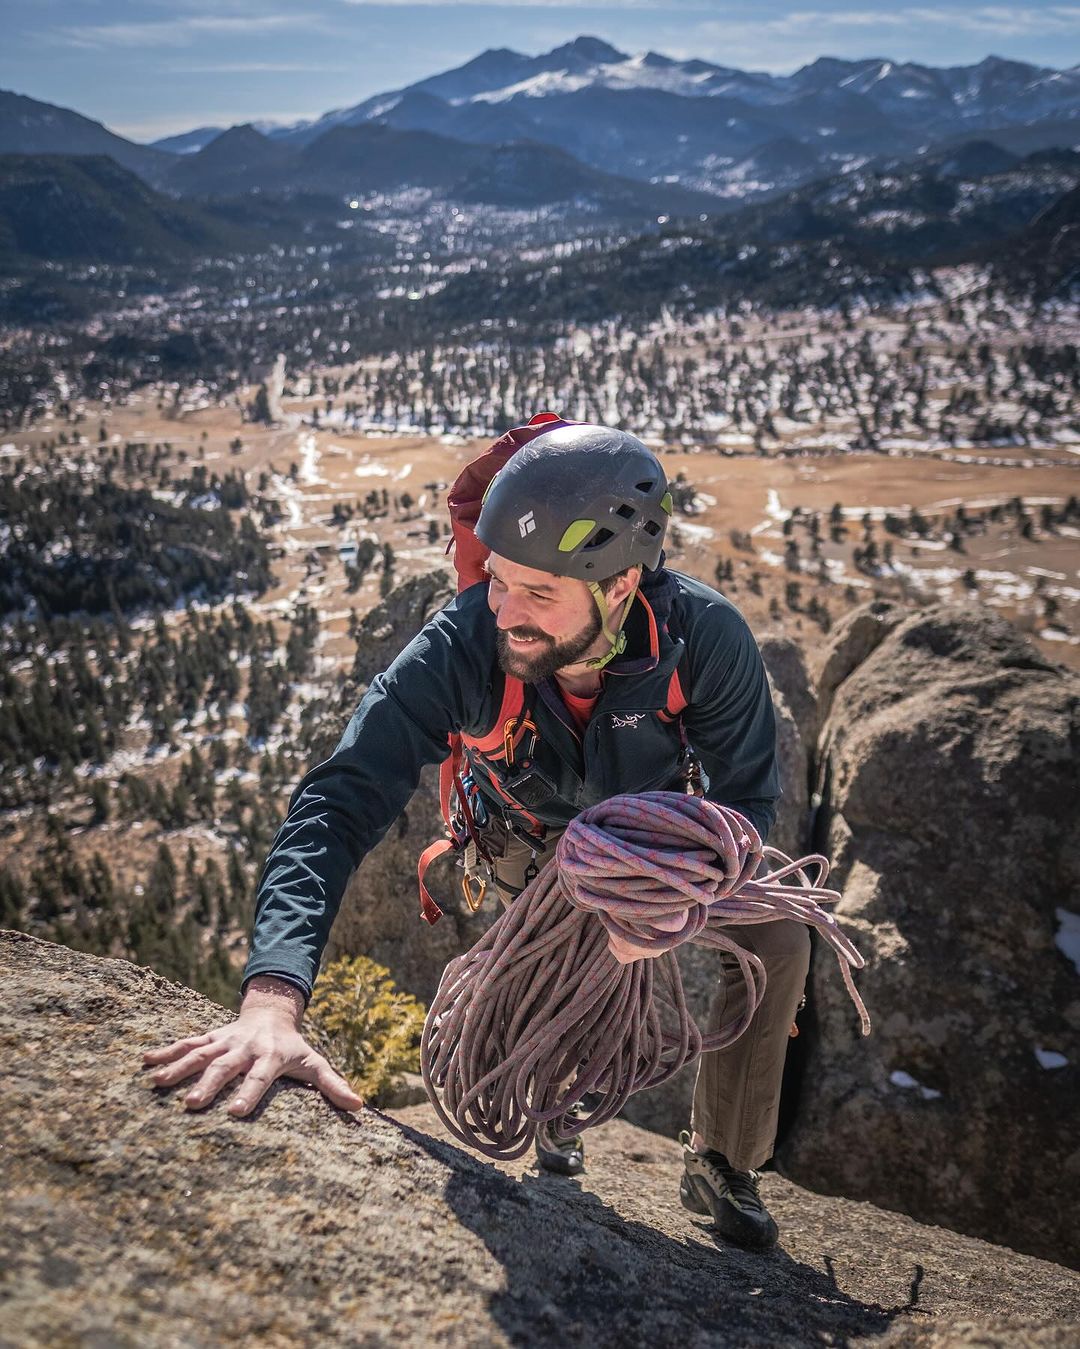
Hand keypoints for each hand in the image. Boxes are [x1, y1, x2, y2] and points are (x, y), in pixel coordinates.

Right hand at [142, 975, 363, 1116]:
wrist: (272, 1014)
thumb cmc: (294, 1048)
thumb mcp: (315, 1063)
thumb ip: (333, 1086)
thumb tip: (360, 1106)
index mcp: (270, 1057)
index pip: (260, 1077)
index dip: (250, 1093)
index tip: (236, 1113)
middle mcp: (245, 1048)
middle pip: (225, 1066)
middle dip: (208, 1084)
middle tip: (191, 1104)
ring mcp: (224, 1041)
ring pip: (200, 1053)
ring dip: (178, 1067)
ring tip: (157, 1084)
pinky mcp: (209, 1037)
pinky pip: (186, 1043)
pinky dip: (165, 1051)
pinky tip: (144, 1061)